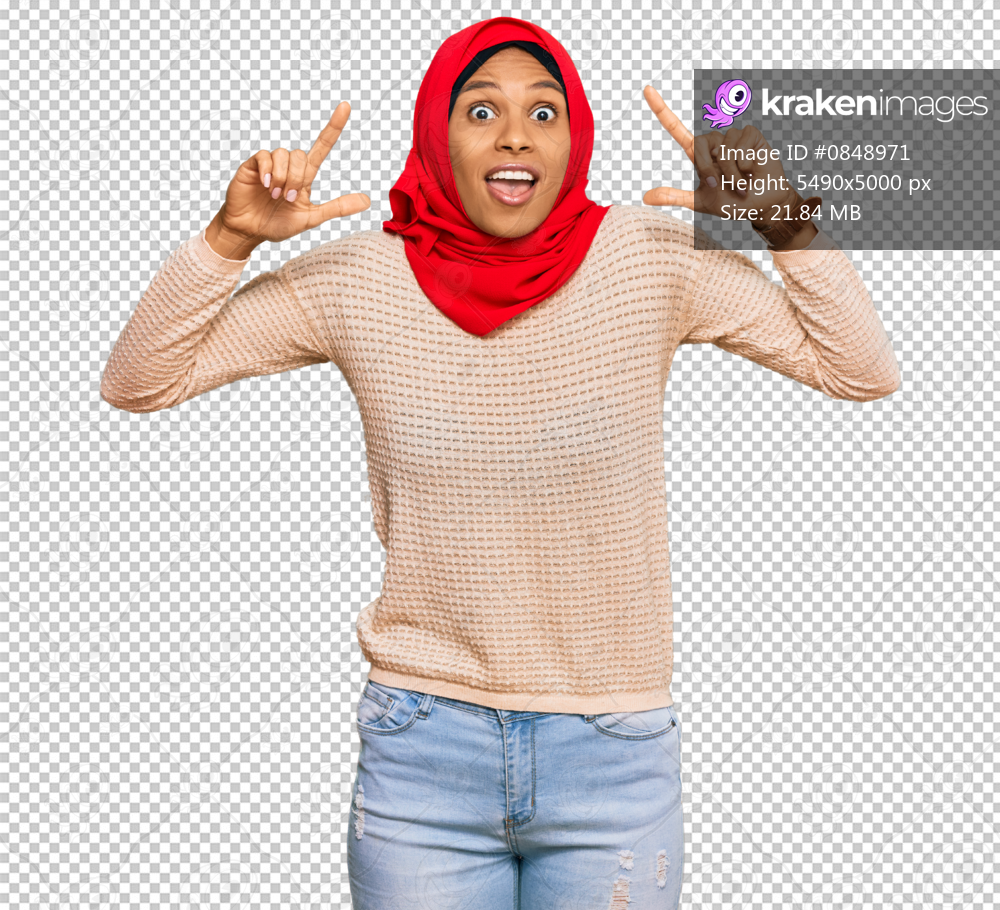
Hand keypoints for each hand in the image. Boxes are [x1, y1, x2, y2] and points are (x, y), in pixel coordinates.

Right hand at [218, 101, 370, 246]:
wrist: (250, 231)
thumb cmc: (278, 224)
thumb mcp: (311, 218)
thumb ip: (337, 207)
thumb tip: (367, 200)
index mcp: (304, 176)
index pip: (322, 146)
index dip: (334, 127)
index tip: (346, 106)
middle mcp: (288, 166)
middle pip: (301, 154)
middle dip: (296, 178)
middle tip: (287, 197)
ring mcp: (270, 165)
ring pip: (283, 154)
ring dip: (282, 177)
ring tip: (275, 195)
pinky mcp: (252, 166)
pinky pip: (264, 156)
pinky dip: (267, 171)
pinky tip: (265, 185)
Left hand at [641, 85, 799, 222]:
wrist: (760, 205)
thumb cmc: (731, 203)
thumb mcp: (700, 202)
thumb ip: (675, 197)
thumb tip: (645, 198)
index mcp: (699, 155)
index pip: (676, 129)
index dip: (661, 110)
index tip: (647, 89)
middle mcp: (714, 142)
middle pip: (699, 144)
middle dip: (708, 169)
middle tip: (721, 186)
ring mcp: (733, 136)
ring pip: (723, 149)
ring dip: (731, 173)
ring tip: (741, 183)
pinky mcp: (750, 134)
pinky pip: (741, 145)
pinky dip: (745, 163)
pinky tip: (752, 169)